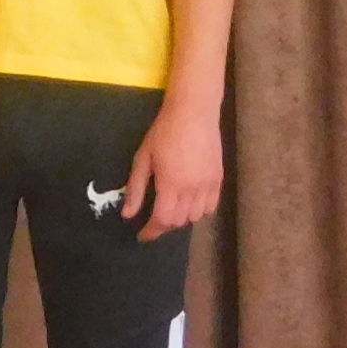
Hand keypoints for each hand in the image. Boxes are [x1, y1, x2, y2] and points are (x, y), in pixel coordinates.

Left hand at [124, 97, 224, 240]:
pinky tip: (190, 202)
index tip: (142, 235)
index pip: (162, 220)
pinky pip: (211, 207)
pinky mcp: (219, 179)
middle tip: (154, 218)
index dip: (151, 232)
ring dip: (181, 218)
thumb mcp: (143, 158)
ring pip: (195, 217)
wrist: (194, 112)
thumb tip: (128, 214)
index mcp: (170, 184)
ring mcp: (208, 185)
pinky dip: (199, 211)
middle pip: (179, 221)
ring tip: (172, 209)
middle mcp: (192, 189)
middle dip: (164, 224)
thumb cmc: (164, 132)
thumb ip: (136, 188)